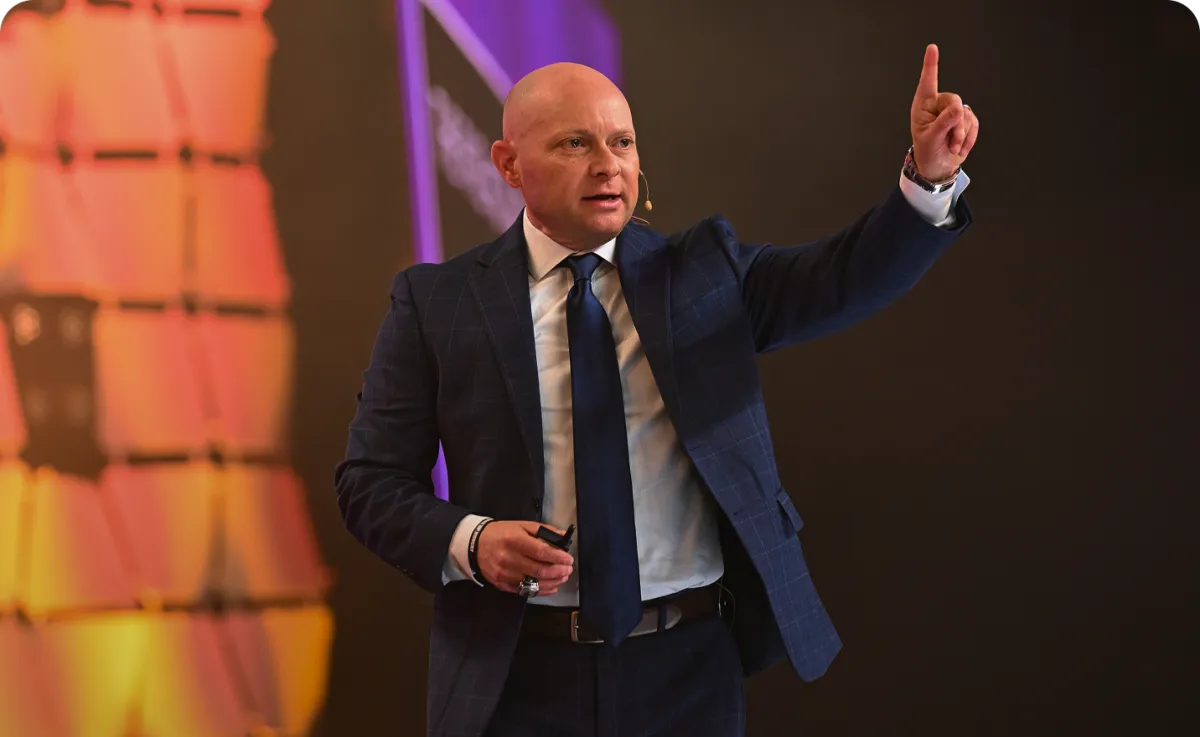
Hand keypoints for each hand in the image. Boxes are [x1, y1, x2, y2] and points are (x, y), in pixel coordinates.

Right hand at [475, 521, 574, 595]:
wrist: (474, 544)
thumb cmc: (500, 533)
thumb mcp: (520, 525)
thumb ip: (542, 530)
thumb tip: (562, 535)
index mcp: (515, 541)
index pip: (541, 552)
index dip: (558, 557)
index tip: (568, 559)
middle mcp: (509, 559)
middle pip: (540, 570)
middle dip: (558, 571)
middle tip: (568, 569)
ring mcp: (505, 574)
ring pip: (534, 583)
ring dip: (553, 582)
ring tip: (562, 577)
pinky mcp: (502, 584)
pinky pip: (525, 590)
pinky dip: (541, 590)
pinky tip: (551, 586)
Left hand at [910, 44, 978, 181]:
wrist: (937, 166)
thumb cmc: (927, 151)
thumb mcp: (930, 139)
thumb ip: (943, 123)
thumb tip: (959, 109)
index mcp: (923, 105)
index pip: (928, 82)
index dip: (931, 64)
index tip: (932, 47)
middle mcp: (938, 104)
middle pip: (955, 102)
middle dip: (956, 125)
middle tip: (951, 142)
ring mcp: (953, 111)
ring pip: (966, 115)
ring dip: (961, 135)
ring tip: (952, 147)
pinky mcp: (965, 119)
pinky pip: (974, 123)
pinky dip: (969, 138)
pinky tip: (959, 148)